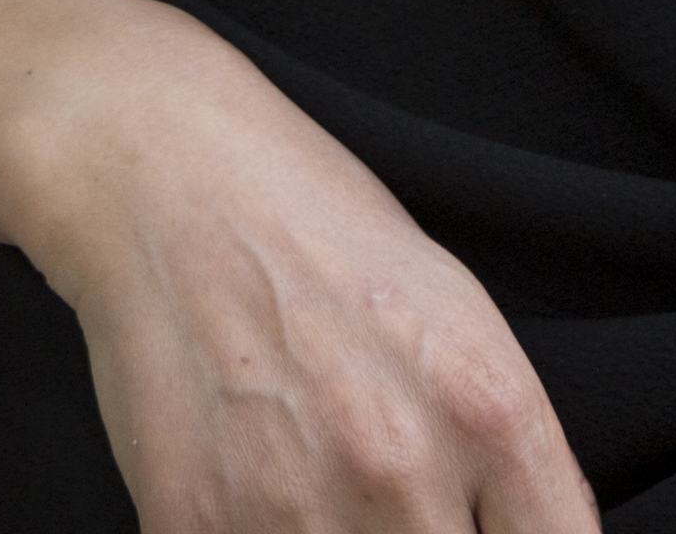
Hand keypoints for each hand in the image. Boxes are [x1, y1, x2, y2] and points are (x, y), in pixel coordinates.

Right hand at [14, 36, 599, 532]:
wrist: (163, 177)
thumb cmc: (315, 231)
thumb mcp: (459, 316)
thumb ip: (511, 456)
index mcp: (487, 407)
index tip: (477, 527)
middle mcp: (401, 464)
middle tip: (381, 491)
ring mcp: (294, 502)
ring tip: (308, 478)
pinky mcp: (193, 523)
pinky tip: (248, 483)